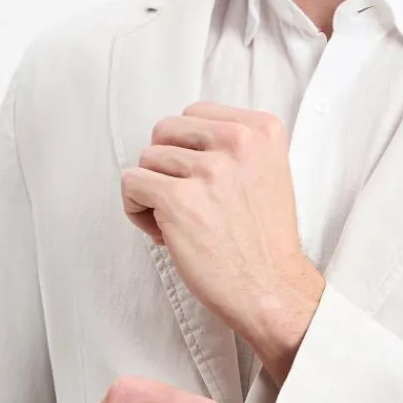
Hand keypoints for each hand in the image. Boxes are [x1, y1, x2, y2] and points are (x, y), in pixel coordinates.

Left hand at [120, 102, 317, 347]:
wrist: (271, 288)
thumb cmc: (263, 239)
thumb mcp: (267, 170)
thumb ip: (234, 144)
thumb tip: (180, 137)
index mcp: (262, 129)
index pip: (195, 114)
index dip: (188, 148)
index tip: (203, 181)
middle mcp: (238, 141)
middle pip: (166, 130)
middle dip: (166, 165)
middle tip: (186, 201)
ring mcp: (208, 169)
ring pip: (146, 158)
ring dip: (152, 191)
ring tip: (178, 221)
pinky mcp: (179, 200)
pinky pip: (131, 184)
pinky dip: (137, 209)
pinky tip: (162, 231)